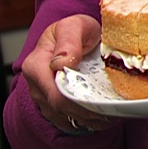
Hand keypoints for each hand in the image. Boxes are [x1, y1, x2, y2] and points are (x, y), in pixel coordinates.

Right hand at [19, 15, 110, 133]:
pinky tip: (102, 119)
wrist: (76, 34)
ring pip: (64, 117)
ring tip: (110, 116)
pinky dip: (84, 122)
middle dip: (86, 113)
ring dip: (87, 120)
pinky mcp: (52, 103)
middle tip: (111, 114)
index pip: (55, 94)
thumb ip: (68, 41)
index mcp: (36, 66)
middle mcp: (36, 84)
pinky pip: (66, 120)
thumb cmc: (75, 30)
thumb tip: (61, 64)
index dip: (77, 102)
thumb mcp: (74, 26)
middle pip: (60, 108)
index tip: (100, 104)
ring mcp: (43, 96)